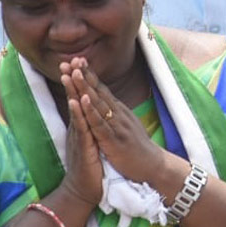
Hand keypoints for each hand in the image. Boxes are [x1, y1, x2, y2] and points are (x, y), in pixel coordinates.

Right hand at [58, 60, 103, 207]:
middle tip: (69, 59)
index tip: (79, 61)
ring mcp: (79, 136)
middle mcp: (78, 128)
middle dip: (72, 79)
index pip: (80, 98)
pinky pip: (81, 128)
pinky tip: (77, 100)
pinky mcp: (83, 147)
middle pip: (75, 99)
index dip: (80, 81)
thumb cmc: (90, 166)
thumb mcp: (90, 141)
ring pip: (76, 110)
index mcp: (82, 126)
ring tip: (70, 72)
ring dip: (73, 91)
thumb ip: (88, 127)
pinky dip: (79, 113)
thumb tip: (89, 113)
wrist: (82, 191)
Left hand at [65, 59, 164, 184]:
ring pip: (97, 103)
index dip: (89, 75)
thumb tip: (107, 103)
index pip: (101, 90)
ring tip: (73, 72)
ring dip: (84, 87)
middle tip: (71, 59)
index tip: (77, 61)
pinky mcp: (114, 140)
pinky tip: (82, 99)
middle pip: (98, 91)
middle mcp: (118, 114)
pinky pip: (99, 123)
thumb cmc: (138, 149)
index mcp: (119, 111)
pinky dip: (91, 110)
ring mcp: (117, 126)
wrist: (154, 166)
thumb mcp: (127, 126)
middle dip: (83, 75)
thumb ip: (116, 114)